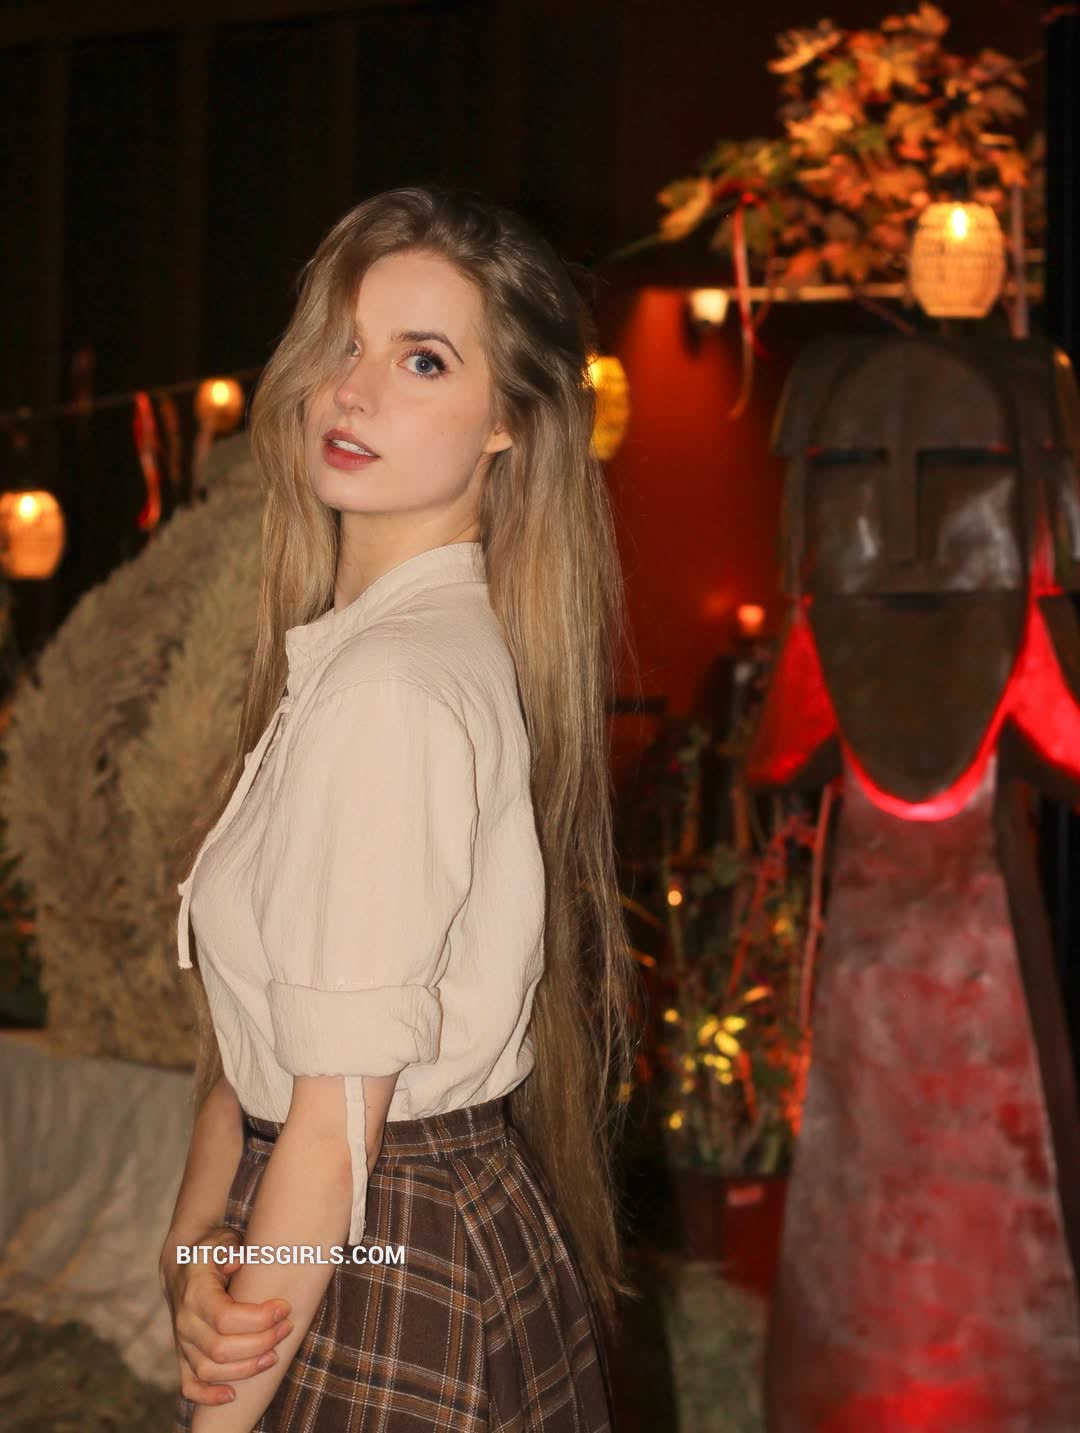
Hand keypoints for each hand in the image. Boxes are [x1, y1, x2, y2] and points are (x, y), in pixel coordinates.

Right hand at [161, 1225, 293, 1406]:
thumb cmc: (211, 1251)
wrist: (183, 1266)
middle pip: (221, 1348)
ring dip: (245, 1369)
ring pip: (210, 1370)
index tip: (284, 1307)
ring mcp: (183, 1343)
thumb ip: (229, 1247)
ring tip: (274, 1355)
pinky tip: (232, 1395)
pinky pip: (189, 1386)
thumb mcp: (221, 1239)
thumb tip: (236, 1262)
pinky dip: (208, 1396)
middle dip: (260, 1342)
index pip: (225, 1318)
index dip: (258, 1319)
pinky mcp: (183, 1357)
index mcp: (196, 1293)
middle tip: (287, 1327)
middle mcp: (186, 1322)